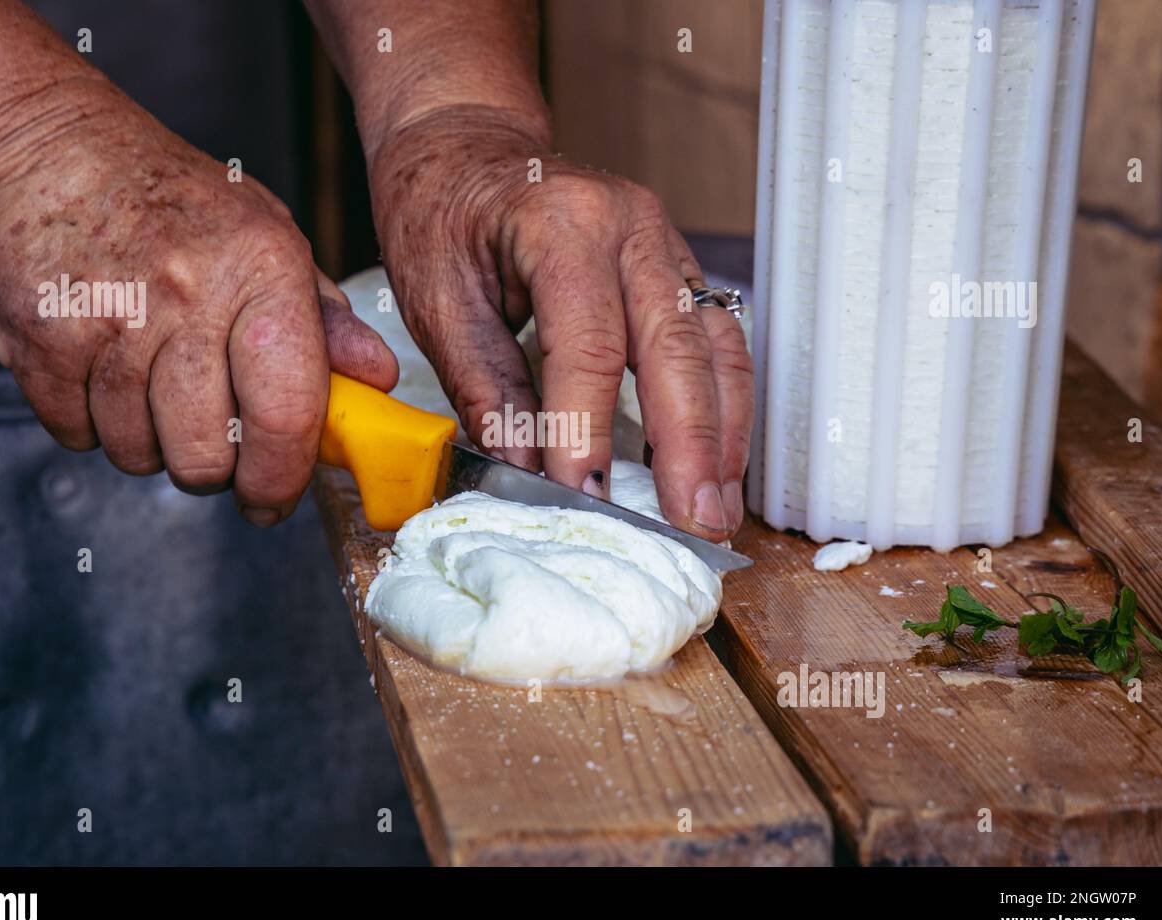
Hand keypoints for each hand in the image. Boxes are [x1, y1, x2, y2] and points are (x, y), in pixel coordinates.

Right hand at [0, 79, 396, 525]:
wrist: (51, 149)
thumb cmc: (177, 204)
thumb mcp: (270, 241)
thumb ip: (325, 321)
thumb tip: (379, 380)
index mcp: (261, 272)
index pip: (285, 413)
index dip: (282, 477)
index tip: (276, 497)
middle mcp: (186, 296)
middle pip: (206, 456)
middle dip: (214, 471)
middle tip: (212, 442)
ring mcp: (107, 320)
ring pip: (139, 454)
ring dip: (150, 445)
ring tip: (153, 389)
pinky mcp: (39, 339)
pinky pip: (78, 436)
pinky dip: (92, 426)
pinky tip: (104, 374)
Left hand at [368, 106, 753, 540]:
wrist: (465, 151)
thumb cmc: (442, 217)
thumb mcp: (439, 302)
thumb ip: (486, 389)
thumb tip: (526, 474)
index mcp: (563, 223)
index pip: (590, 346)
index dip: (590, 431)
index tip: (588, 498)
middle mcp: (632, 226)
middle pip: (677, 350)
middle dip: (689, 449)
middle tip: (691, 526)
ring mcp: (665, 242)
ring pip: (716, 347)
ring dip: (722, 436)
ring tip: (715, 510)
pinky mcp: (677, 266)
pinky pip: (716, 340)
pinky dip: (722, 405)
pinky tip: (717, 461)